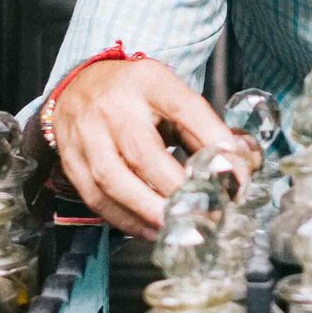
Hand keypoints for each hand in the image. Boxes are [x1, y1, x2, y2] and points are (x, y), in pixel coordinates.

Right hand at [46, 57, 240, 237]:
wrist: (80, 84)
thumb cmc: (135, 95)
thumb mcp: (171, 95)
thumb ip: (203, 127)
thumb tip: (240, 160)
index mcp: (148, 83)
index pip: (183, 108)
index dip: (210, 139)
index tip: (234, 170)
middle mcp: (113, 107)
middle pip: (143, 152)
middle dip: (175, 189)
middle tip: (204, 213)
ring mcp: (86, 134)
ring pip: (113, 179)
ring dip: (147, 211)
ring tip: (176, 227)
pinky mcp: (71, 159)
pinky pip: (95, 197)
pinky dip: (124, 219)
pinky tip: (149, 229)